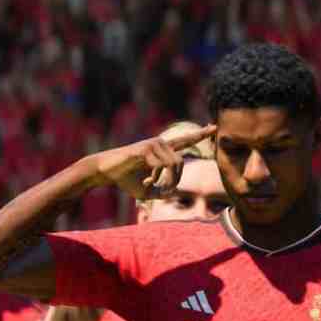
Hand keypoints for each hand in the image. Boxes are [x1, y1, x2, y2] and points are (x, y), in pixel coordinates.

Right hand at [91, 124, 215, 198]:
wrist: (106, 171)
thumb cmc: (125, 180)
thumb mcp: (146, 191)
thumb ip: (161, 192)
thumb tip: (173, 193)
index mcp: (162, 150)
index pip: (185, 141)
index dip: (200, 135)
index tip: (213, 127)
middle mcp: (160, 143)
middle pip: (180, 163)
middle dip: (175, 181)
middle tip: (164, 190)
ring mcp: (153, 144)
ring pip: (173, 164)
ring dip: (165, 180)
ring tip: (151, 185)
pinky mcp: (146, 148)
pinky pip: (161, 166)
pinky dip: (154, 178)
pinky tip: (145, 181)